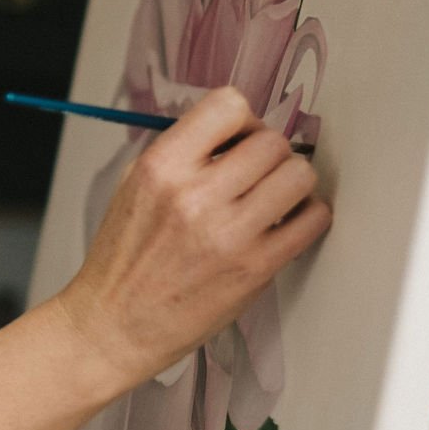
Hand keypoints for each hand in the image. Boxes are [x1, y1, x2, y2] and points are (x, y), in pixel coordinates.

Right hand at [55, 85, 332, 391]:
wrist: (115, 324)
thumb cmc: (124, 260)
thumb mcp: (133, 187)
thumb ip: (182, 154)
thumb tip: (236, 131)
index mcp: (160, 167)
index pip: (228, 105)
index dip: (243, 119)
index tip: (240, 137)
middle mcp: (194, 195)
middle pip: (271, 141)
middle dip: (269, 153)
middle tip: (258, 172)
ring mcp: (229, 233)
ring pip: (299, 175)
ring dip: (292, 181)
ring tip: (273, 197)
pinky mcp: (256, 268)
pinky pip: (313, 219)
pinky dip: (308, 216)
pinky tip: (285, 224)